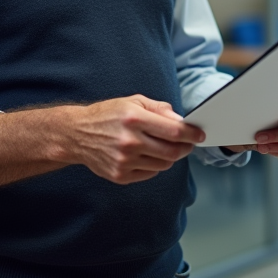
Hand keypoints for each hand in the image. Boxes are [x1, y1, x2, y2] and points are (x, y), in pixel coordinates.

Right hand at [60, 95, 204, 184]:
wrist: (76, 135)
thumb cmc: (107, 115)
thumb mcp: (132, 101)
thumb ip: (159, 109)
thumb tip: (181, 120)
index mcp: (134, 119)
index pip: (174, 131)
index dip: (192, 134)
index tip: (200, 135)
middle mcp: (130, 142)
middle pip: (172, 152)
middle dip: (185, 148)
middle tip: (188, 143)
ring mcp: (124, 161)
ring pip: (163, 164)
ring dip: (170, 157)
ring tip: (165, 147)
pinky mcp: (120, 175)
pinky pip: (150, 173)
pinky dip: (154, 165)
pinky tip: (147, 155)